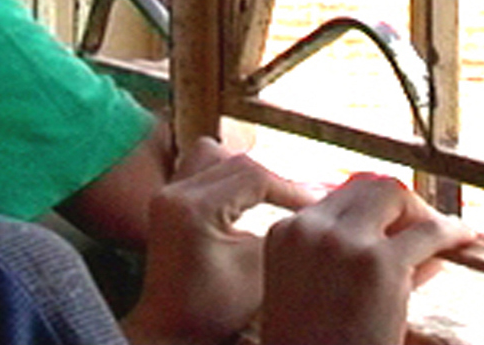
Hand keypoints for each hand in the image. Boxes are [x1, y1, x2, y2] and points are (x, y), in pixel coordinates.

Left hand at [122, 137, 314, 344]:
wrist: (171, 332)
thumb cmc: (216, 310)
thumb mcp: (259, 271)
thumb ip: (286, 233)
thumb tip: (318, 209)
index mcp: (194, 208)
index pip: (255, 175)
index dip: (292, 188)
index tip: (318, 204)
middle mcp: (174, 193)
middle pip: (236, 160)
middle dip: (272, 178)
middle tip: (298, 202)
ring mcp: (165, 196)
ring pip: (214, 156)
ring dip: (244, 172)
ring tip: (269, 197)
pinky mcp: (165, 203)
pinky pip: (199, 170)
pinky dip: (225, 179)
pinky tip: (245, 202)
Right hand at [260, 173, 474, 344]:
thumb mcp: (318, 296)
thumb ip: (357, 260)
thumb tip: (416, 244)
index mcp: (287, 233)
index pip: (341, 197)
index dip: (377, 211)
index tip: (399, 226)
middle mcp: (311, 229)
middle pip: (368, 187)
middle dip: (401, 204)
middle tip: (422, 229)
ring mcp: (344, 243)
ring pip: (395, 195)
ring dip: (421, 211)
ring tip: (441, 235)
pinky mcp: (379, 264)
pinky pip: (429, 232)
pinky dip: (451, 231)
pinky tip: (462, 238)